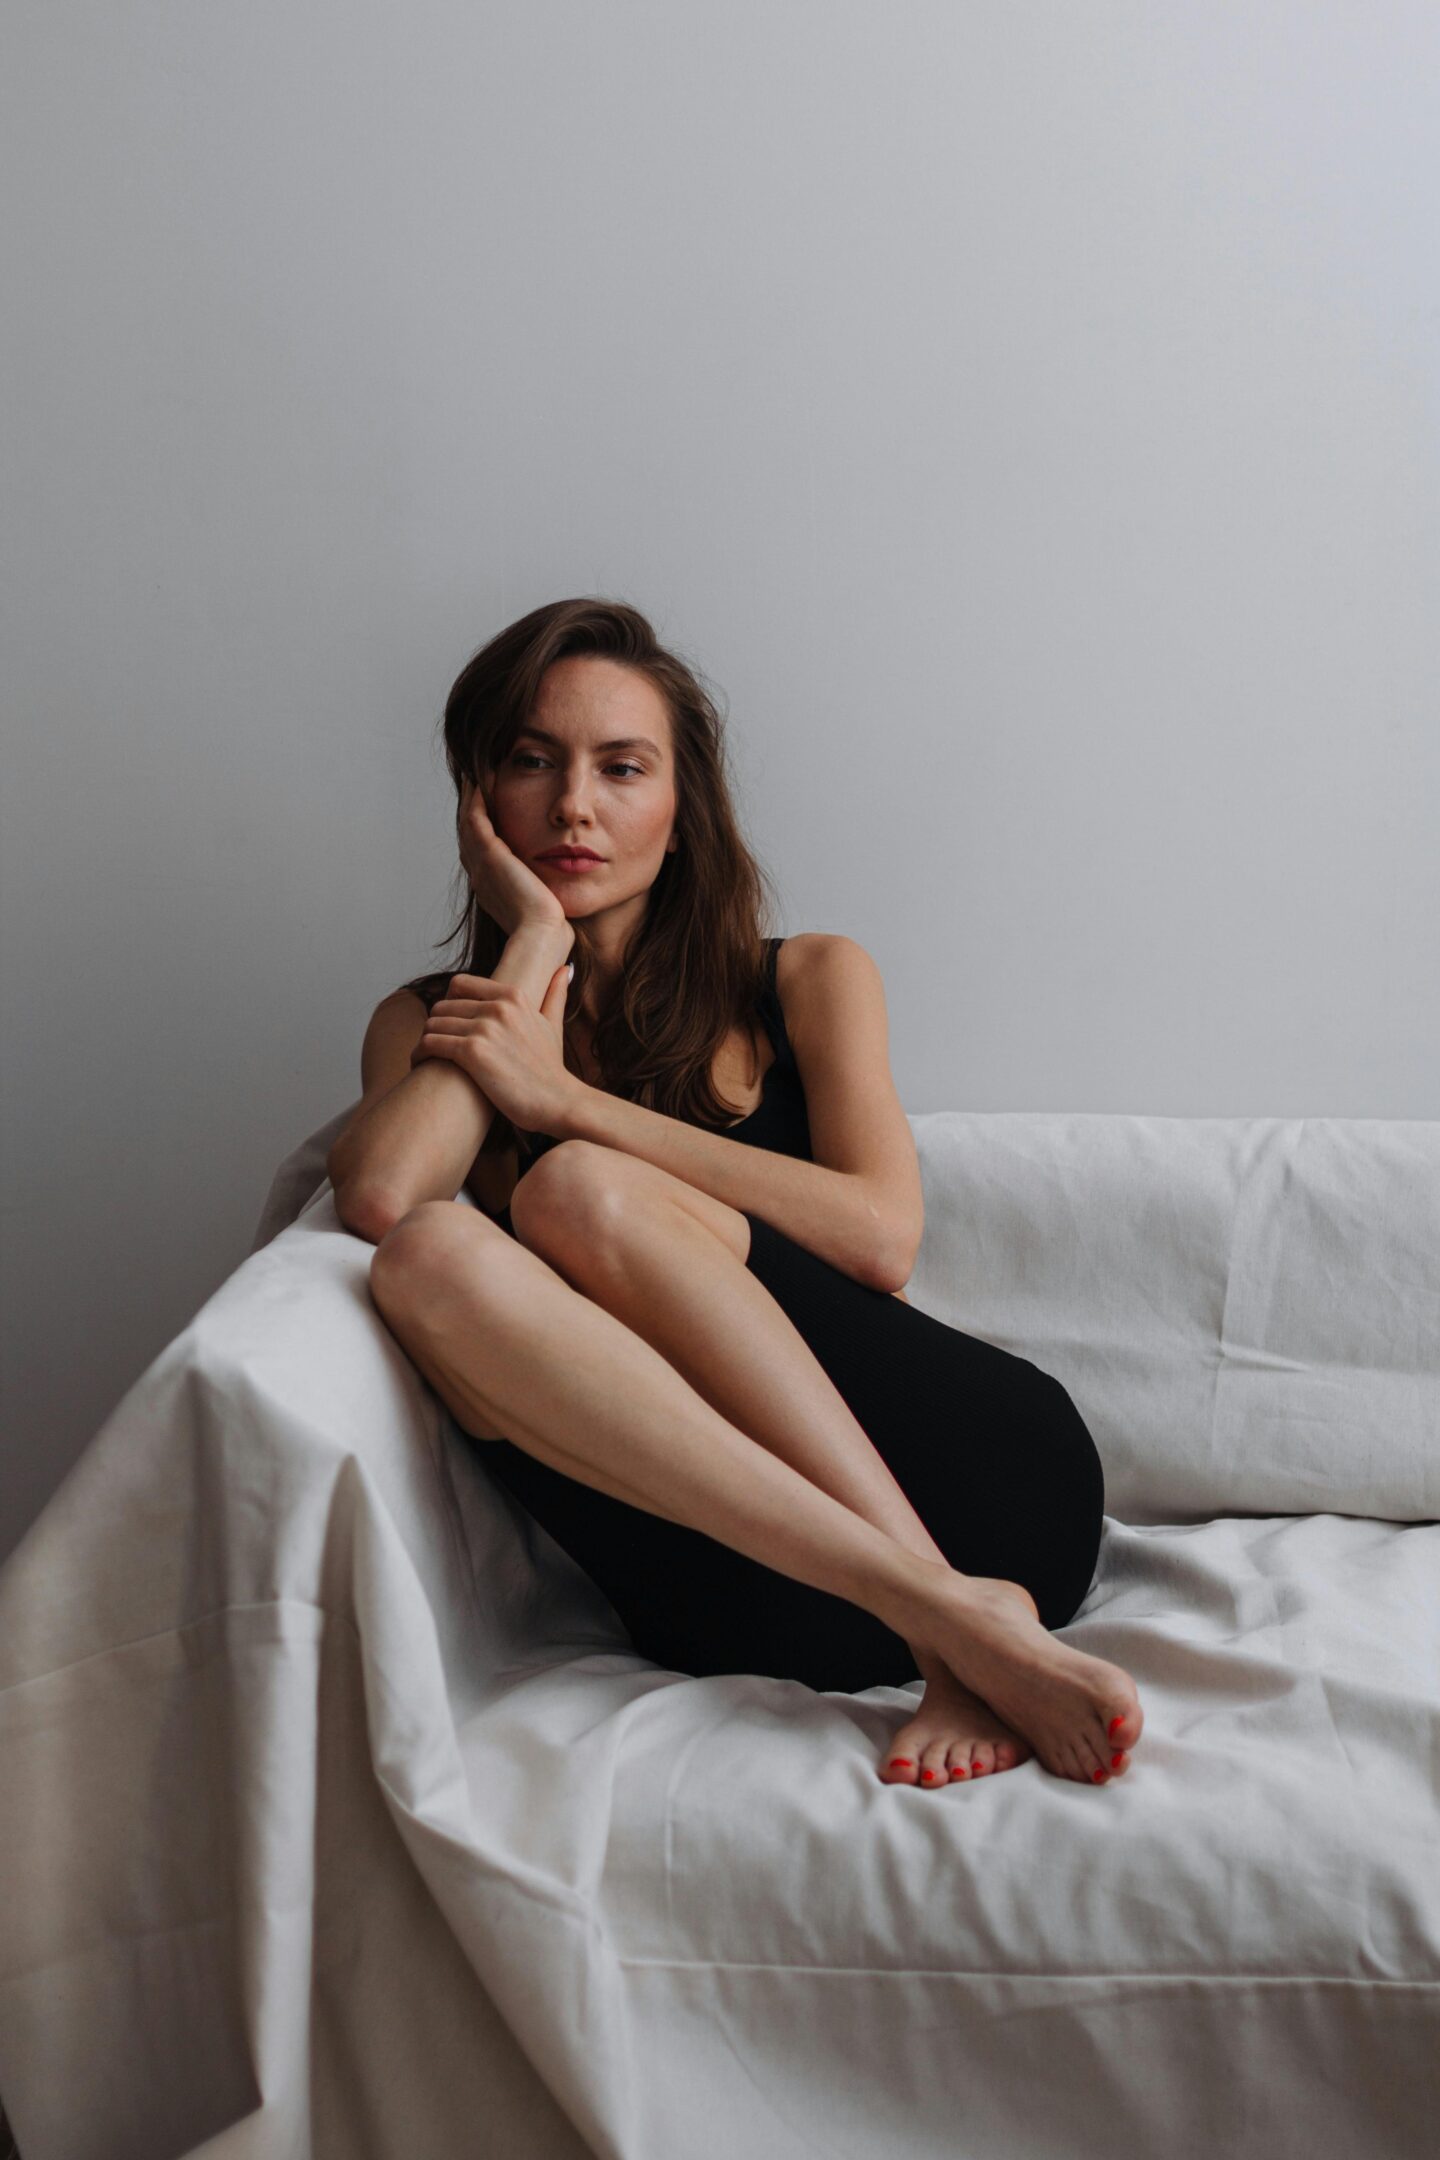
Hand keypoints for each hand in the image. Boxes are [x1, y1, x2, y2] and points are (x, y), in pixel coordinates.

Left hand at [410, 963, 582, 1134]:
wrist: (557, 1101)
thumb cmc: (551, 1069)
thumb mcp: (553, 1024)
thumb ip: (555, 994)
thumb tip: (564, 969)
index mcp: (513, 996)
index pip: (460, 984)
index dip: (447, 1003)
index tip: (447, 1023)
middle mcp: (498, 1007)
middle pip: (442, 1006)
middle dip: (434, 1026)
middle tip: (433, 1044)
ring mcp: (485, 1028)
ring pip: (432, 1024)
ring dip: (424, 1041)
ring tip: (425, 1056)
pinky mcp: (472, 1052)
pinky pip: (431, 1043)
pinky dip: (420, 1053)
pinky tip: (420, 1064)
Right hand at [457, 772, 568, 934]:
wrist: (543, 936)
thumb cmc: (550, 929)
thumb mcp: (544, 907)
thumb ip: (543, 894)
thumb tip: (557, 892)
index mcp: (491, 889)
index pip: (478, 851)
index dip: (481, 828)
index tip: (488, 808)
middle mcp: (480, 876)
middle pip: (468, 835)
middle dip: (470, 809)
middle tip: (474, 784)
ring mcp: (480, 867)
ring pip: (467, 824)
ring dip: (470, 799)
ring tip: (475, 777)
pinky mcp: (489, 857)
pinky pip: (475, 819)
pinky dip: (475, 799)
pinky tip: (481, 781)